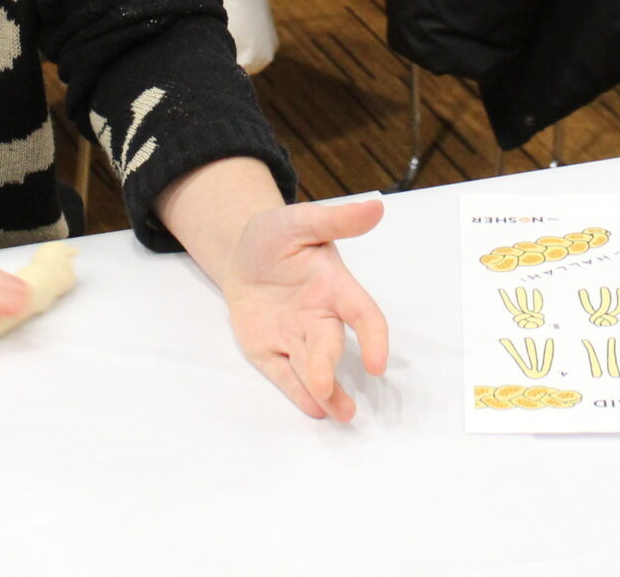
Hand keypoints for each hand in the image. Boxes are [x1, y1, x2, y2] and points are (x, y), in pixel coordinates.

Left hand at [214, 198, 390, 420]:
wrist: (241, 253)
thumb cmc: (277, 236)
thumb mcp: (300, 220)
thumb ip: (335, 220)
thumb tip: (376, 206)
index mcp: (333, 286)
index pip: (362, 313)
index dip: (373, 337)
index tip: (378, 361)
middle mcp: (319, 317)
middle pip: (329, 346)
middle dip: (329, 367)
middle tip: (327, 387)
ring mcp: (294, 337)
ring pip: (310, 367)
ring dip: (324, 390)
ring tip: (339, 414)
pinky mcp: (268, 350)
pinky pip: (282, 373)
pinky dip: (296, 391)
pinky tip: (313, 409)